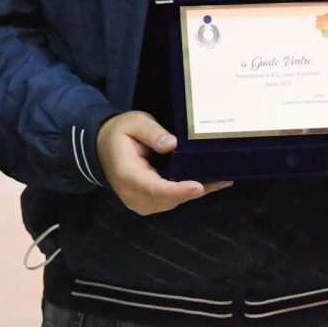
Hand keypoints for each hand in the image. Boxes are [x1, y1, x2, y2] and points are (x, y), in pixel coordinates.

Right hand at [96, 110, 230, 216]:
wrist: (103, 148)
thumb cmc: (120, 133)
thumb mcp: (134, 123)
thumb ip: (152, 132)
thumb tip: (171, 144)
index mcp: (127, 175)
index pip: (154, 188)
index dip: (177, 190)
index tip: (198, 186)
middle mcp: (134, 195)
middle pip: (169, 198)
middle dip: (196, 189)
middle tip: (224, 176)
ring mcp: (142, 202)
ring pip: (174, 201)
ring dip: (197, 191)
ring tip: (223, 177)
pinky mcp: (150, 203)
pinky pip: (173, 199)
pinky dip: (191, 191)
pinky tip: (212, 181)